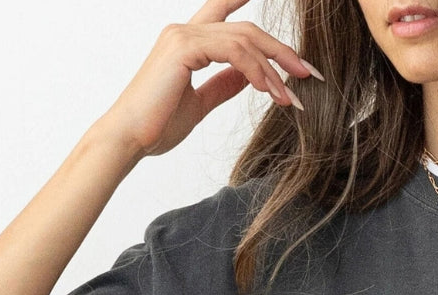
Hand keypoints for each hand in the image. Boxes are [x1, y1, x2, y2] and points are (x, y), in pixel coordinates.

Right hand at [94, 1, 322, 160]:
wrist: (129, 139)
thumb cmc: (157, 125)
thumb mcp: (200, 103)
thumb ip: (223, 85)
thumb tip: (249, 77)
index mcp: (188, 42)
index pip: (224, 13)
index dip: (248, 7)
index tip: (278, 19)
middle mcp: (185, 31)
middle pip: (246, 29)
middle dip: (281, 51)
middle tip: (307, 74)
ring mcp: (183, 35)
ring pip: (244, 39)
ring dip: (273, 68)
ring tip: (290, 95)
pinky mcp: (183, 47)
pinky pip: (233, 51)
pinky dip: (256, 70)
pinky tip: (269, 89)